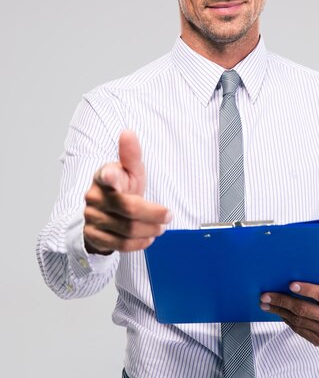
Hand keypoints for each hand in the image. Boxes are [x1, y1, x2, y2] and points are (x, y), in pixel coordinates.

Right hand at [83, 130, 171, 253]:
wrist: (105, 214)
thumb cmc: (122, 189)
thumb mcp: (130, 171)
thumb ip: (131, 155)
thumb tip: (128, 133)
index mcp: (103, 176)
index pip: (106, 175)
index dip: (110, 175)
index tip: (113, 175)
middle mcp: (94, 197)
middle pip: (129, 209)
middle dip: (153, 214)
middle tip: (168, 216)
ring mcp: (92, 218)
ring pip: (127, 229)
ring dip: (150, 229)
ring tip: (160, 227)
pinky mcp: (94, 237)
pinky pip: (120, 244)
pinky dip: (139, 243)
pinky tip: (148, 238)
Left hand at [260, 277, 318, 346]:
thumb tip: (301, 272)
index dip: (306, 289)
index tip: (290, 284)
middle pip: (304, 310)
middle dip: (282, 301)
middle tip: (266, 296)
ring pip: (298, 321)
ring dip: (279, 311)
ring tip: (266, 304)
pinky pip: (299, 329)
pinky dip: (286, 320)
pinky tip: (278, 312)